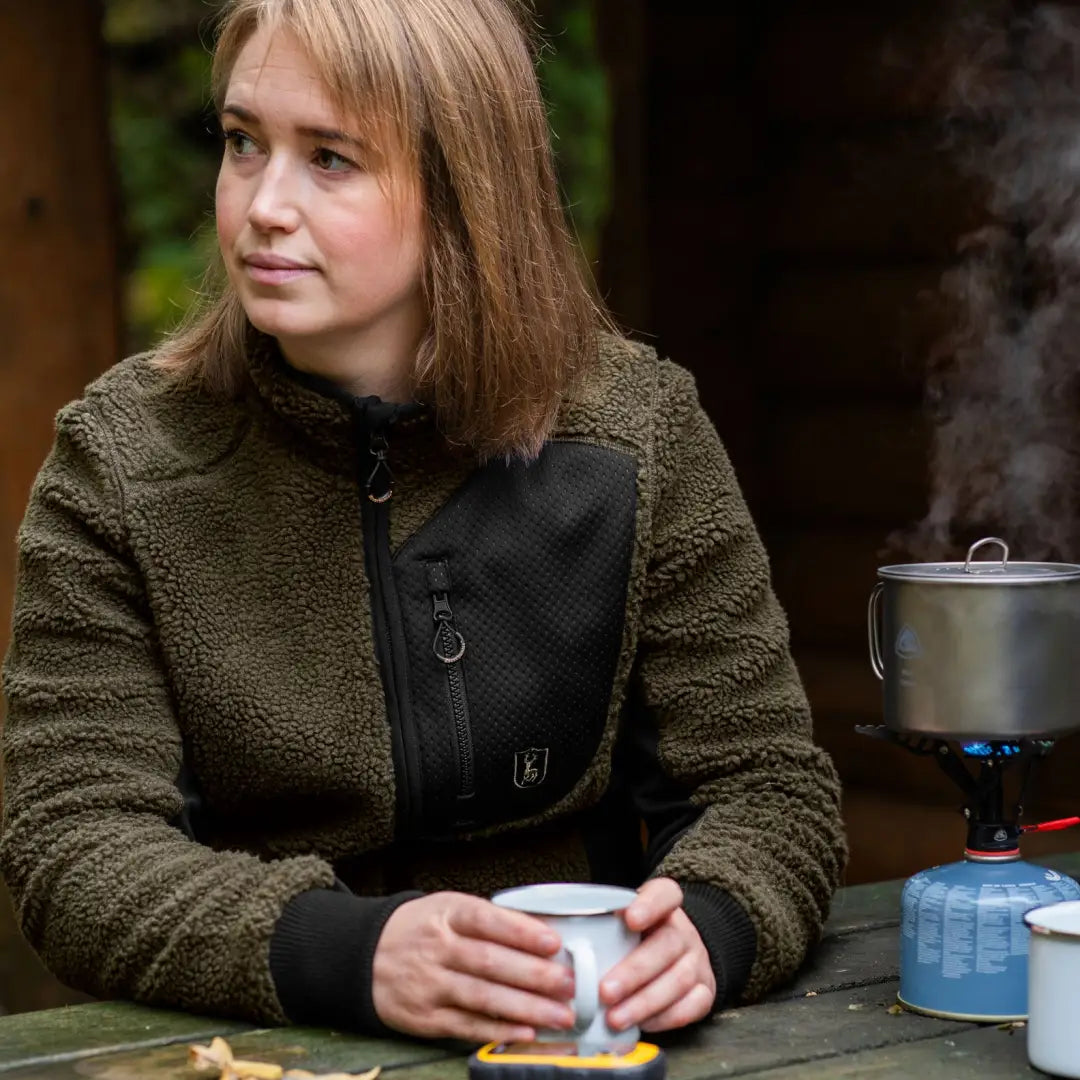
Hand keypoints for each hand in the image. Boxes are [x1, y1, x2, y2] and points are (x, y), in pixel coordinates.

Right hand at [372, 892, 576, 1043]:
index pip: (487, 920)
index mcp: (446, 914)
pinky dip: (498, 1030)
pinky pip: (466, 1025)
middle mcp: (437, 948)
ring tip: (559, 1014)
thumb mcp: (447, 908)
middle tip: (568, 985)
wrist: (365, 956)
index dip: (521, 931)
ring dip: (526, 1008)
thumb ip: (489, 920)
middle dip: (534, 975)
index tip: (554, 942)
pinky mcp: (425, 1017)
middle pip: (489, 962)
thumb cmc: (419, 929)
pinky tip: (526, 1032)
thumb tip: (541, 934)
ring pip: (482, 997)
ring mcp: (429, 984)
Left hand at [600, 878, 715, 1032]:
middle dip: (634, 972)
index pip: (665, 894)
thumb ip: (598, 922)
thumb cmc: (635, 936)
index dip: (650, 905)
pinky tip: (641, 1025)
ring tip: (614, 1018)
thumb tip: (554, 937)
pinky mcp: (706, 990)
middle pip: (667, 945)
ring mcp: (697, 960)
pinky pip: (692, 1006)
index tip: (629, 918)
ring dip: (644, 1002)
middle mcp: (684, 930)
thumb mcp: (621, 918)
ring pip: (679, 979)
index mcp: (664, 905)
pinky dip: (665, 1018)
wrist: (677, 952)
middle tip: (604, 991)